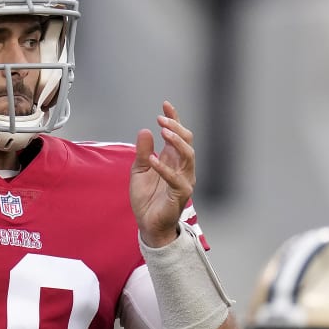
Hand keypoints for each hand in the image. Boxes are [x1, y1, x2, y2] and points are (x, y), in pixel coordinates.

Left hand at [130, 101, 194, 247]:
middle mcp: (182, 167)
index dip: (174, 119)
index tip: (166, 105)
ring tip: (163, 133)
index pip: (178, 135)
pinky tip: (153, 160)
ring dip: (177, 142)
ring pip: (188, 155)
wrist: (148, 224)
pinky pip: (176, 178)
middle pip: (187, 141)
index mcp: (173, 159)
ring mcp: (184, 179)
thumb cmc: (146, 198)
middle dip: (176, 127)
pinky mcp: (181, 193)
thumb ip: (143, 152)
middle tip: (161, 120)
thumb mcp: (139, 170)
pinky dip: (165, 168)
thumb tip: (145, 131)